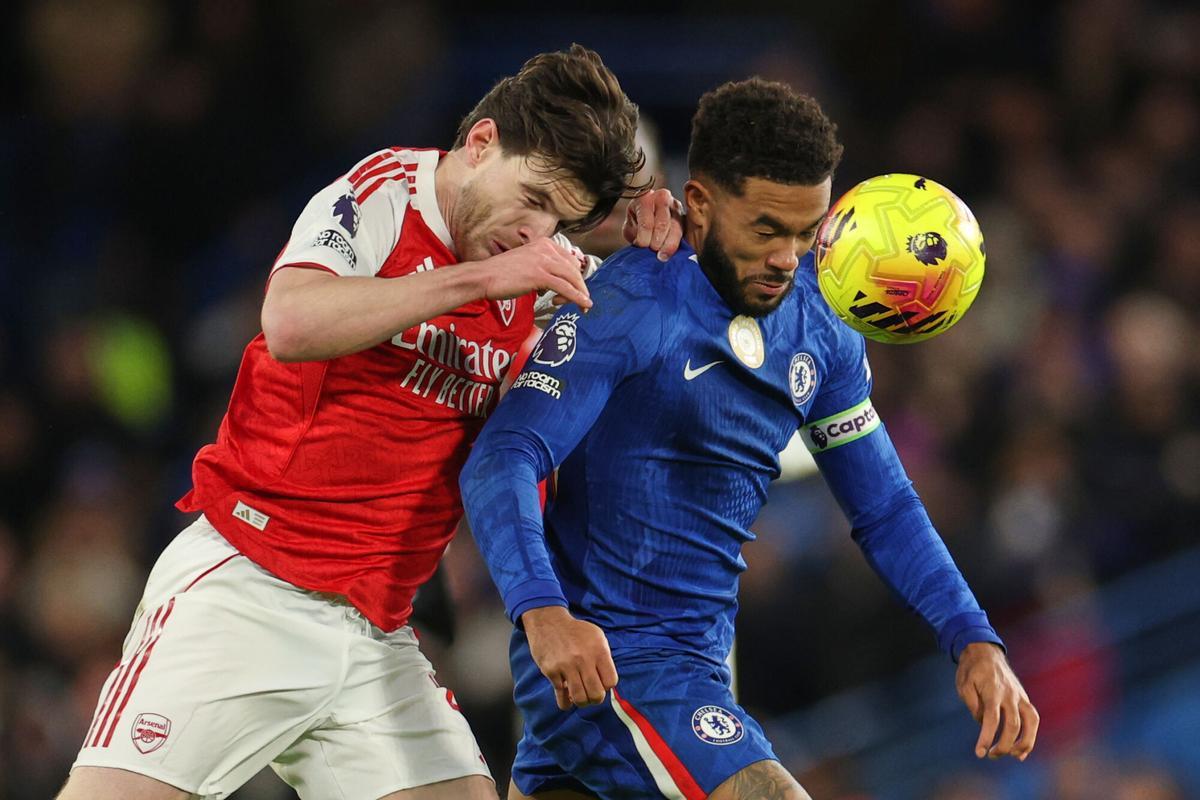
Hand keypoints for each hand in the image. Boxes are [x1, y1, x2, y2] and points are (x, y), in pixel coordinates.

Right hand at [474, 237, 591, 310]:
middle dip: (580, 287)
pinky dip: (577, 297)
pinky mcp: (539, 275)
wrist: (484, 276)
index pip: (570, 260)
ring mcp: (543, 261)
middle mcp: (546, 249)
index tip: (574, 290)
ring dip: (580, 294)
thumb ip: (542, 268)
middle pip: (574, 269)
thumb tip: (554, 285)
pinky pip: (565, 287)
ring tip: (582, 308)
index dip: (575, 277)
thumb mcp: (527, 263)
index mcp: (544, 244)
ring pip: (572, 278)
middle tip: (579, 302)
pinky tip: (584, 305)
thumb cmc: (501, 273)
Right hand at [521, 605, 617, 709]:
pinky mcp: (551, 671)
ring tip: (579, 697)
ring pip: (580, 699)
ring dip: (581, 703)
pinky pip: (561, 697)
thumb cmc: (575, 631)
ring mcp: (566, 666)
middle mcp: (583, 659)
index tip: (600, 682)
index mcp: (598, 650)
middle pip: (596, 694)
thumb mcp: (597, 637)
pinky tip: (567, 698)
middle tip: (591, 695)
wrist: (548, 621)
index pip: (611, 682)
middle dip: (595, 699)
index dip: (606, 686)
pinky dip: (565, 702)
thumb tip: (607, 685)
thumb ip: (604, 659)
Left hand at [623, 188, 683, 261]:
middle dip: (657, 242)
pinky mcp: (686, 217)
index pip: (646, 221)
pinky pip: (684, 232)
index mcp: (645, 198)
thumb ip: (634, 234)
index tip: (642, 246)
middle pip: (663, 224)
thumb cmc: (638, 220)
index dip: (644, 238)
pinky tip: (671, 252)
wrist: (650, 212)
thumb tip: (642, 246)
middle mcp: (663, 199)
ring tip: (662, 256)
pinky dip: (677, 244)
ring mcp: (676, 207)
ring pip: (676, 228)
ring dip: (669, 245)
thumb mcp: (630, 225)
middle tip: (653, 250)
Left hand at [956, 643, 1039, 760]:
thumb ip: (972, 704)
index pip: (991, 719)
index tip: (979, 753)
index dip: (986, 737)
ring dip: (1024, 743)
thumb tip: (982, 722)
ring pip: (1030, 723)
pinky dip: (1031, 735)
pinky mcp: (1025, 698)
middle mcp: (1010, 694)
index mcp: (992, 690)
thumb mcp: (963, 684)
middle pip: (1012, 724)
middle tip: (991, 756)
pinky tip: (1022, 750)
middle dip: (1004, 745)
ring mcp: (1020, 696)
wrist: (985, 651)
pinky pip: (1033, 718)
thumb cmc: (971, 669)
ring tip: (1012, 756)